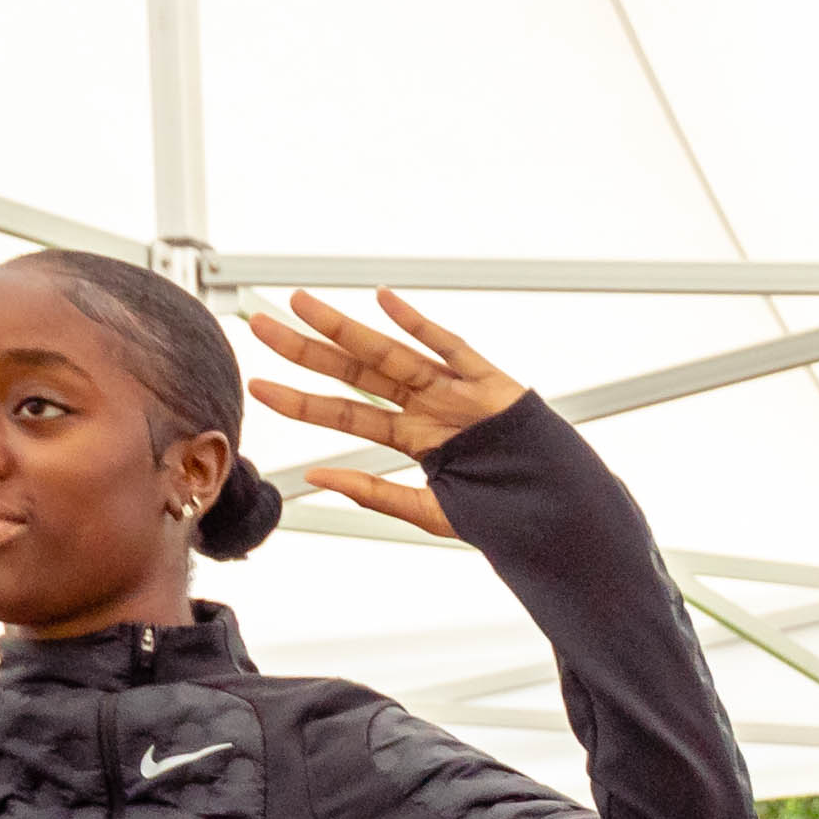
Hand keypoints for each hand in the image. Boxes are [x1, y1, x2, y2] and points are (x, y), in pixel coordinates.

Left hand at [253, 288, 532, 534]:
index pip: (345, 414)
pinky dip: (418, 324)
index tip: (259, 385)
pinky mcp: (489, 382)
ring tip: (302, 306)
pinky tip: (385, 301)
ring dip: (344, 328)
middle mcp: (427, 408)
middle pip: (355, 374)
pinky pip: (449, 346)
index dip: (301, 400)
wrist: (560, 517)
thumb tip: (316, 478)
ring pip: (389, 354)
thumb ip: (375, 494)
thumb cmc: (505, 515)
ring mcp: (455, 391)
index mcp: (414, 438)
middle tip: (259, 325)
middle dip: (305, 350)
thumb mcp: (430, 513)